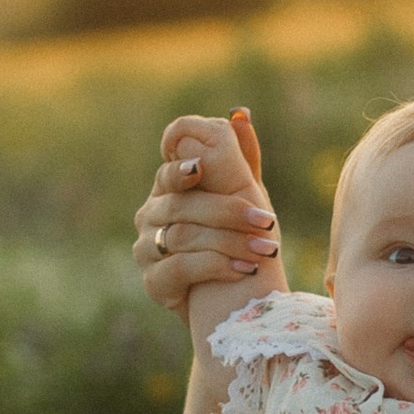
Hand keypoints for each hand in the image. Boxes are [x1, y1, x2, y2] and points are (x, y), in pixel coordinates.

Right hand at [134, 108, 282, 311]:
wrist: (233, 299)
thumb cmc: (237, 239)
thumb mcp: (244, 197)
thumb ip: (240, 159)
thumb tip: (240, 114)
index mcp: (170, 188)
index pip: (168, 170)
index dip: (180, 167)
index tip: (200, 168)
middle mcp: (151, 214)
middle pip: (183, 205)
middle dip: (229, 212)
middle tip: (266, 222)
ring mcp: (147, 249)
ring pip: (183, 235)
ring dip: (230, 242)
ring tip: (263, 250)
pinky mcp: (154, 282)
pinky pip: (180, 268)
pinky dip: (215, 266)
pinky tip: (243, 271)